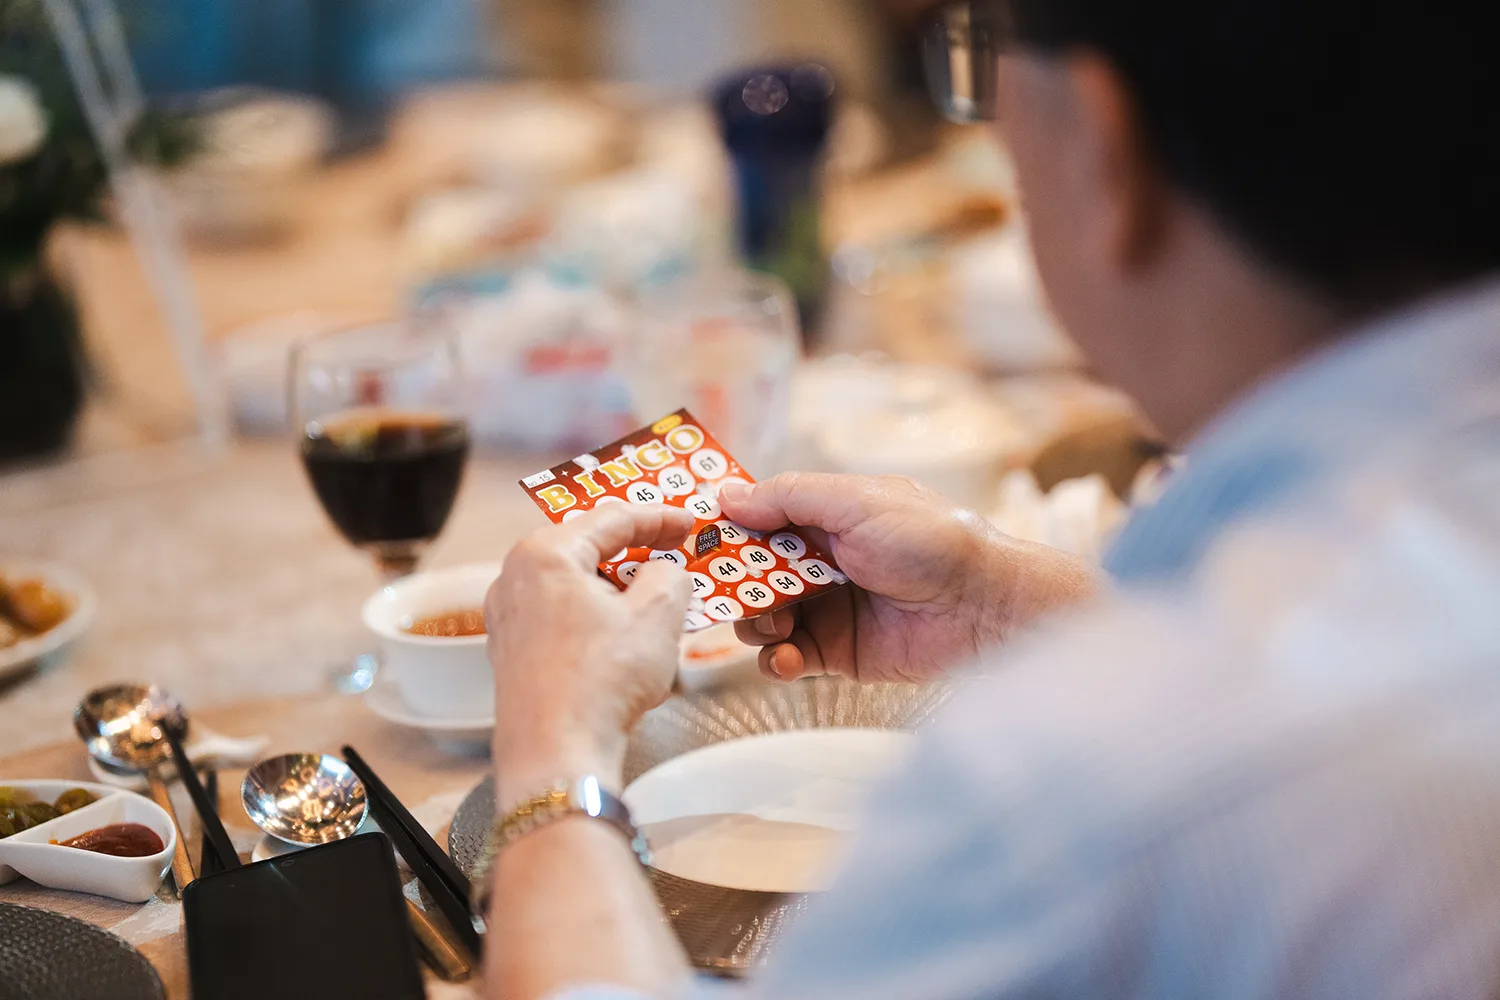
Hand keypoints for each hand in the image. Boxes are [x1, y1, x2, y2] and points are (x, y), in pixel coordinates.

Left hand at [484, 504, 694, 803]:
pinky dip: (596, 617)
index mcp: (545, 554)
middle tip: (672, 552)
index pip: (611, 519)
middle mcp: (514, 579)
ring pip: (573, 586)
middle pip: (586, 550)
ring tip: (657, 600)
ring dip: (617, 589)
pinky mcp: (512, 656)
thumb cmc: (602, 681)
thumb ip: (670, 576)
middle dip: (634, 552)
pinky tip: (624, 637)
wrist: (557, 756)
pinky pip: (561, 619)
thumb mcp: (657, 615)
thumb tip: (665, 572)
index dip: (658, 517)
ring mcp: (508, 620)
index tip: (687, 521)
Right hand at [719, 473, 1096, 683]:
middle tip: (719, 592)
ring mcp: (828, 608)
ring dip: (753, 622)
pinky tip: (785, 658)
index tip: (689, 538)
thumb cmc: (930, 540)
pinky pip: (789, 658)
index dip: (725, 528)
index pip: (759, 519)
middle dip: (731, 582)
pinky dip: (777, 660)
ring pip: (763, 617)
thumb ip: (787, 497)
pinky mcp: (838, 654)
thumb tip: (726, 495)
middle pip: (751, 572)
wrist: (984, 606)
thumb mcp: (855, 501)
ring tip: (768, 624)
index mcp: (825, 516)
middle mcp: (820, 561)